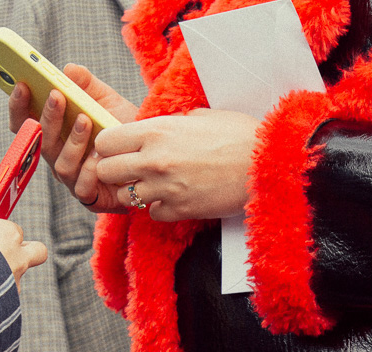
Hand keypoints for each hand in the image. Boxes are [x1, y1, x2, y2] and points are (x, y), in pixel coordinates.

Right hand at [0, 178, 46, 287]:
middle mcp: (18, 257)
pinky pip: (8, 297)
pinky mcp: (10, 300)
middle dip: (27, 252)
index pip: (14, 229)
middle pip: (38, 251)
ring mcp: (16, 280)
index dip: (1, 233)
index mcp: (8, 234)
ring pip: (19, 276)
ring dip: (6, 277)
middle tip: (5, 256)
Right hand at [8, 64, 138, 212]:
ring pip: (61, 164)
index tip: (22, 85)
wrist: (151, 154)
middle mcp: (58, 158)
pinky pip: (82, 187)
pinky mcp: (90, 197)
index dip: (18, 106)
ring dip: (72, 141)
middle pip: (41, 142)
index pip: (26, 124)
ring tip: (86, 120)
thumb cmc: (123, 128)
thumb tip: (68, 70)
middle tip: (56, 96)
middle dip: (47, 118)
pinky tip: (101, 154)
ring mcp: (72, 179)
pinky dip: (90, 169)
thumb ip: (87, 85)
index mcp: (55, 135)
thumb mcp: (106, 100)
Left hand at [93, 109, 259, 220]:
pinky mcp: (178, 211)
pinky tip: (175, 198)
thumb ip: (172, 123)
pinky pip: (152, 214)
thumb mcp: (201, 116)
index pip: (104, 141)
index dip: (109, 146)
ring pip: (124, 197)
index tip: (120, 148)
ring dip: (136, 192)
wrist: (266, 165)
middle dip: (114, 172)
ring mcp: (164, 189)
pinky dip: (160, 209)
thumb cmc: (239, 135)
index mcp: (156, 131)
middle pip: (105, 172)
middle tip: (131, 170)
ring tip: (154, 185)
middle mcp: (154, 160)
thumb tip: (160, 127)